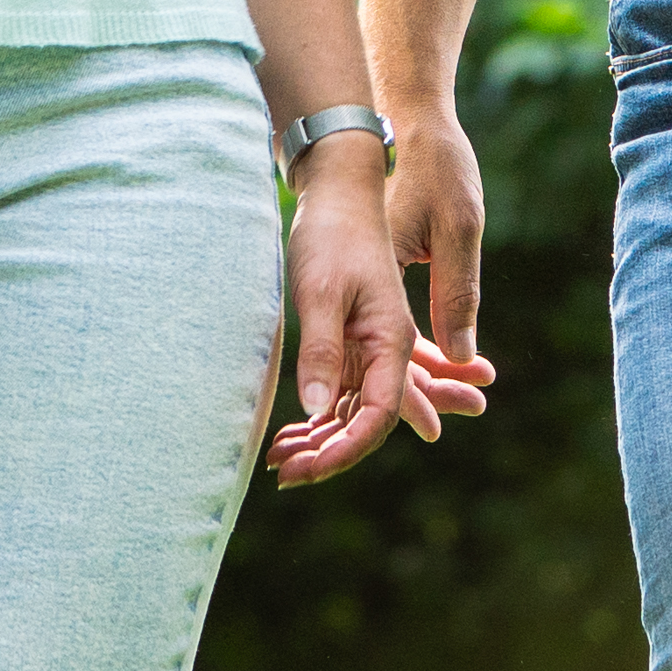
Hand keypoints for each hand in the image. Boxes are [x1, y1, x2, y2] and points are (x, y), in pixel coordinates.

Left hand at [273, 139, 495, 487]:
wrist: (336, 193)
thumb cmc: (331, 236)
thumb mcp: (321, 292)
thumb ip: (322, 352)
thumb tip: (319, 411)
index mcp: (392, 341)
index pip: (380, 415)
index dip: (345, 449)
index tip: (307, 470)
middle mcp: (389, 350)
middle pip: (369, 422)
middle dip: (330, 455)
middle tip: (285, 477)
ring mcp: (371, 347)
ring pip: (353, 411)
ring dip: (320, 440)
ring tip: (279, 466)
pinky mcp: (352, 340)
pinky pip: (341, 392)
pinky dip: (317, 416)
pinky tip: (287, 434)